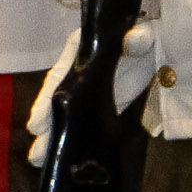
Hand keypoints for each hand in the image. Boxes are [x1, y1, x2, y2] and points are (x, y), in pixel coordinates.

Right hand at [27, 21, 156, 164]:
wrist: (155, 41)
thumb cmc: (142, 32)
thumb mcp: (140, 32)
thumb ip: (136, 38)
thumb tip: (135, 41)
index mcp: (80, 51)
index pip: (59, 76)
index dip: (47, 99)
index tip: (37, 122)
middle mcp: (76, 72)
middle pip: (56, 100)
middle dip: (46, 126)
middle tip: (36, 151)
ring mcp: (87, 90)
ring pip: (66, 113)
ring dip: (53, 135)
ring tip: (39, 159)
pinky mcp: (101, 104)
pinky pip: (84, 121)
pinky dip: (74, 135)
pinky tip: (64, 153)